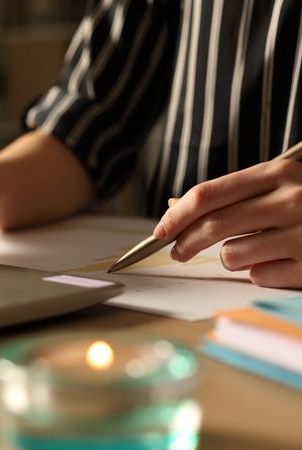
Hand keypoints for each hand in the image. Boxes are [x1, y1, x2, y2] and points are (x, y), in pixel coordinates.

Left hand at [153, 159, 301, 287]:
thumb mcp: (277, 185)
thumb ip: (230, 195)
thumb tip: (175, 206)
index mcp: (277, 173)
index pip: (208, 194)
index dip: (176, 215)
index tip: (160, 230)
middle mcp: (291, 199)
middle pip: (212, 225)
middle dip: (185, 242)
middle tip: (176, 251)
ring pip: (233, 255)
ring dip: (230, 258)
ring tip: (250, 250)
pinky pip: (260, 276)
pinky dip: (260, 273)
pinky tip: (280, 261)